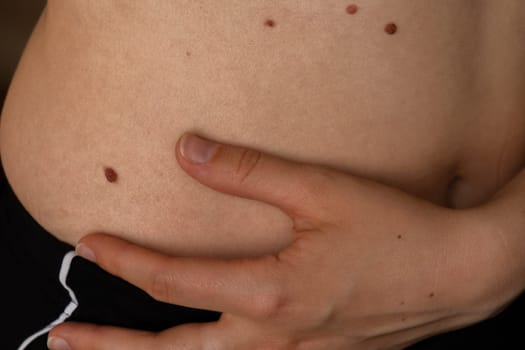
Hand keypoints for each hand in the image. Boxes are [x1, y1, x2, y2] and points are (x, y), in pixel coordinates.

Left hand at [49, 133, 513, 349]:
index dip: (125, 261)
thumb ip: (249, 173)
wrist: (456, 274)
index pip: (174, 280)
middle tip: (63, 343)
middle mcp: (274, 337)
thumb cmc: (394, 230)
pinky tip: (200, 347)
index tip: (90, 244)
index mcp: (270, 294)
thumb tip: (189, 152)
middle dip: (111, 348)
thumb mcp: (319, 190)